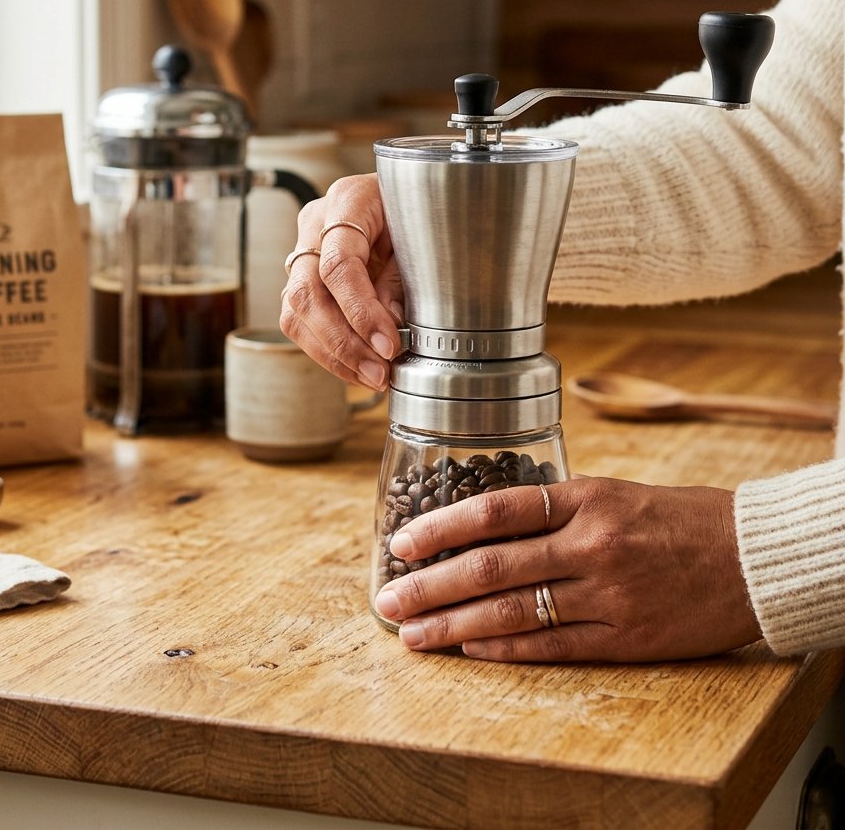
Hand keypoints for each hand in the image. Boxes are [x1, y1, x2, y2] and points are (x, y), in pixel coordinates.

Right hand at [280, 174, 402, 391]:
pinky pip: (302, 321)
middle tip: (379, 372)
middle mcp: (315, 224)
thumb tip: (389, 330)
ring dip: (334, 354)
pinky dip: (330, 352)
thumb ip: (402, 279)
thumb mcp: (422, 235)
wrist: (409, 194)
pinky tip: (358, 369)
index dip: (360, 311)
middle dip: (343, 342)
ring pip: (296, 313)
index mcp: (348, 201)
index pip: (338, 264)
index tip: (389, 344)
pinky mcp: (304, 278)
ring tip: (372, 377)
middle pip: (307, 293)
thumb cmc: (420, 208)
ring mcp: (304, 251)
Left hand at [372, 477, 761, 661]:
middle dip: (432, 585)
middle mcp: (591, 544)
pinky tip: (470, 651)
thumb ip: (554, 507)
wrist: (752, 556)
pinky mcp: (627, 639)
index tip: (402, 542)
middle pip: (492, 566)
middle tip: (389, 600)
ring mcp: (609, 595)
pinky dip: (505, 650)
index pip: (496, 510)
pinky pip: (553, 647)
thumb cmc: (677, 517)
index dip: (442, 526)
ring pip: (514, 612)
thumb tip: (483, 527)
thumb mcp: (613, 491)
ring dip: (455, 626)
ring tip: (415, 635)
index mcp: (586, 498)